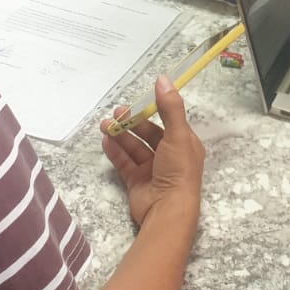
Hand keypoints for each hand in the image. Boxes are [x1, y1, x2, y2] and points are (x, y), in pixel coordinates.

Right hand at [100, 76, 205, 227]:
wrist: (168, 210)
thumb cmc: (178, 170)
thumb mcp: (177, 135)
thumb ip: (170, 107)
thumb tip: (164, 79)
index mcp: (184, 144)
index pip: (167, 122)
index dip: (151, 111)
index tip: (136, 101)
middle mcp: (169, 155)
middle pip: (147, 134)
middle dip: (131, 123)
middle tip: (115, 114)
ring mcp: (152, 169)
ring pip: (134, 148)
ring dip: (120, 135)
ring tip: (105, 125)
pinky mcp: (137, 182)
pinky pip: (124, 163)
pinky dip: (115, 152)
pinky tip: (106, 141)